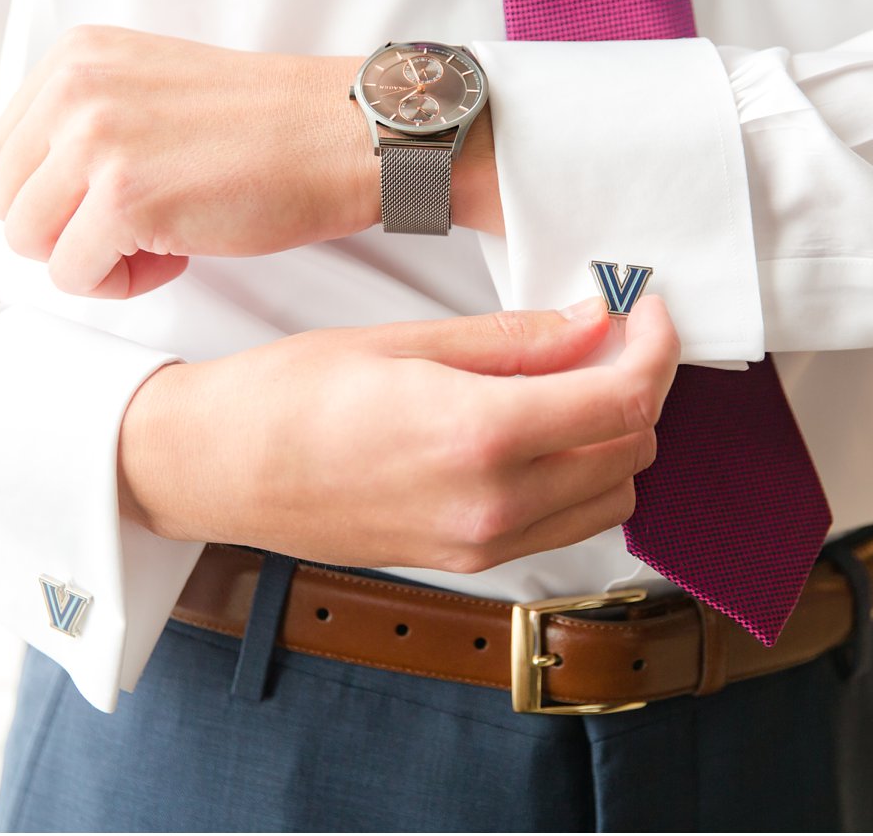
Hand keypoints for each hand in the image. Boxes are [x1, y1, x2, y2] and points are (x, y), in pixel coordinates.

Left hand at [0, 25, 500, 299]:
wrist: (343, 135)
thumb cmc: (267, 126)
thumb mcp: (152, 89)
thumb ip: (88, 121)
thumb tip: (40, 195)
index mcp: (76, 58)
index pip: (6, 152)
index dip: (61, 193)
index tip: (124, 195)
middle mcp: (74, 90)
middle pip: (8, 201)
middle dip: (68, 230)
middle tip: (142, 227)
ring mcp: (94, 143)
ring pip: (29, 242)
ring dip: (90, 259)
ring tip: (157, 243)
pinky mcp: (121, 200)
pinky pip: (73, 277)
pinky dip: (121, 284)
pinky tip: (177, 256)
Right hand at [118, 296, 678, 572]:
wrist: (216, 471)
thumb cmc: (289, 396)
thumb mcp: (405, 342)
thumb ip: (514, 340)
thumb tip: (594, 323)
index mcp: (480, 435)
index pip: (623, 400)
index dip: (656, 347)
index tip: (647, 309)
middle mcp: (495, 505)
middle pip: (632, 450)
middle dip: (638, 386)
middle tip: (609, 334)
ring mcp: (483, 544)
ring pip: (612, 496)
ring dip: (615, 437)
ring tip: (574, 382)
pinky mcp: (468, 563)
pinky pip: (566, 524)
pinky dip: (581, 477)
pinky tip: (542, 430)